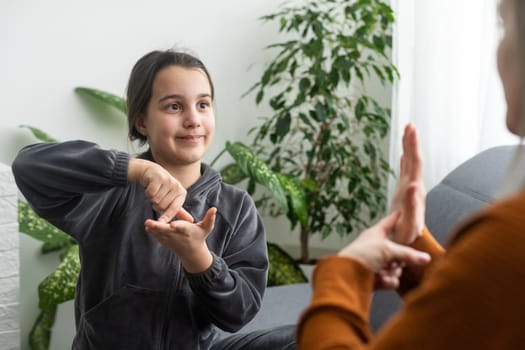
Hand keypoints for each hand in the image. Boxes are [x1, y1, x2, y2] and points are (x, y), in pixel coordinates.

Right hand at [129, 159, 193, 222]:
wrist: (152, 172)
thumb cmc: (162, 188)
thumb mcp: (172, 199)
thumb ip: (179, 211)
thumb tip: (191, 221)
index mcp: (182, 193)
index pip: (174, 209)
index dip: (167, 217)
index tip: (160, 223)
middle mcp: (177, 186)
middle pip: (162, 206)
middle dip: (156, 204)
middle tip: (157, 195)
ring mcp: (168, 181)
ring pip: (155, 200)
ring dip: (151, 198)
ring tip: (154, 191)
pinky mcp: (158, 177)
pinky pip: (150, 193)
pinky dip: (147, 192)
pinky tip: (150, 186)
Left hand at [144, 207, 216, 272]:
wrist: (192, 253)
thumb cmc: (199, 237)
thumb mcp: (206, 228)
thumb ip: (210, 218)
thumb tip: (214, 208)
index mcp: (188, 231)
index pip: (182, 228)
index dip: (178, 226)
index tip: (173, 225)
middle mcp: (178, 236)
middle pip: (167, 231)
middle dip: (158, 227)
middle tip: (149, 223)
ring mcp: (170, 240)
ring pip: (160, 234)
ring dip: (153, 229)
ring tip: (147, 223)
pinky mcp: (165, 241)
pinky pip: (158, 236)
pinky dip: (153, 232)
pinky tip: (147, 226)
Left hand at [338, 212, 430, 288]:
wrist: (345, 278)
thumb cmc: (360, 256)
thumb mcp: (387, 250)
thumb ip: (407, 254)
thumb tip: (425, 258)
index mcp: (375, 234)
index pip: (391, 222)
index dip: (399, 217)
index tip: (406, 211)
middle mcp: (375, 247)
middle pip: (398, 250)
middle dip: (399, 259)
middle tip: (394, 262)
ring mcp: (375, 264)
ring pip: (396, 268)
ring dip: (392, 272)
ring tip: (383, 273)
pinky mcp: (374, 279)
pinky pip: (390, 279)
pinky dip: (387, 281)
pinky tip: (381, 281)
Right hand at [390, 124, 425, 244]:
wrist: (409, 243)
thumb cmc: (407, 235)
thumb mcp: (408, 221)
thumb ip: (410, 203)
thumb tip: (412, 184)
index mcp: (415, 190)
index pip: (415, 164)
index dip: (413, 146)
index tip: (411, 131)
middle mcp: (414, 187)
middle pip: (415, 160)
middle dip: (412, 142)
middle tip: (409, 125)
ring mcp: (410, 189)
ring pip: (410, 164)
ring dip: (409, 148)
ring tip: (407, 132)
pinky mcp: (405, 193)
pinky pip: (405, 172)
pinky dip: (404, 161)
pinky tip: (404, 154)